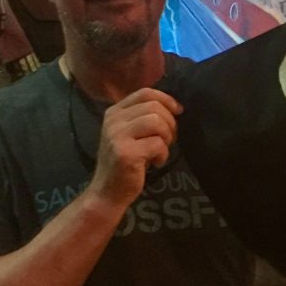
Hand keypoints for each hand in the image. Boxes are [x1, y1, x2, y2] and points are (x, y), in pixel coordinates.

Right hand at [87, 88, 182, 209]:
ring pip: (157, 122)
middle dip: (169, 123)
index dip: (166, 99)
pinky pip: (157, 144)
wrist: (107, 192)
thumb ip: (144, 118)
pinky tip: (155, 163)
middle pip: (154, 107)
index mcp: (114, 112)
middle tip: (168, 140)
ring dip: (166, 138)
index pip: (145, 93)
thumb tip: (175, 107)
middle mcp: (113, 120)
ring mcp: (117, 136)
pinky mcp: (126, 153)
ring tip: (160, 151)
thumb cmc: (124, 164)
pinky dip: (163, 155)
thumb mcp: (130, 134)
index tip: (177, 112)